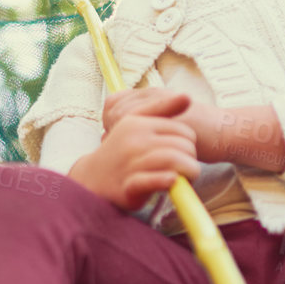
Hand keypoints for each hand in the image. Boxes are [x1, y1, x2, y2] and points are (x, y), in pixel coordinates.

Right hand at [69, 88, 200, 210]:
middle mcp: (134, 141)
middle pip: (183, 146)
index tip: (185, 152)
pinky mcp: (129, 186)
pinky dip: (168, 181)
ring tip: (187, 178)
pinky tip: (172, 182)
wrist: (92, 178)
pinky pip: (155, 181)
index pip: (183, 130)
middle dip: (192, 159)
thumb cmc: (121, 149)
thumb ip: (161, 108)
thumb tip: (187, 96)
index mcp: (137, 123)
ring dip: (189, 172)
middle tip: (188, 168)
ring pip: (174, 161)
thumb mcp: (136, 122)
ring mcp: (130, 163)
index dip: (190, 143)